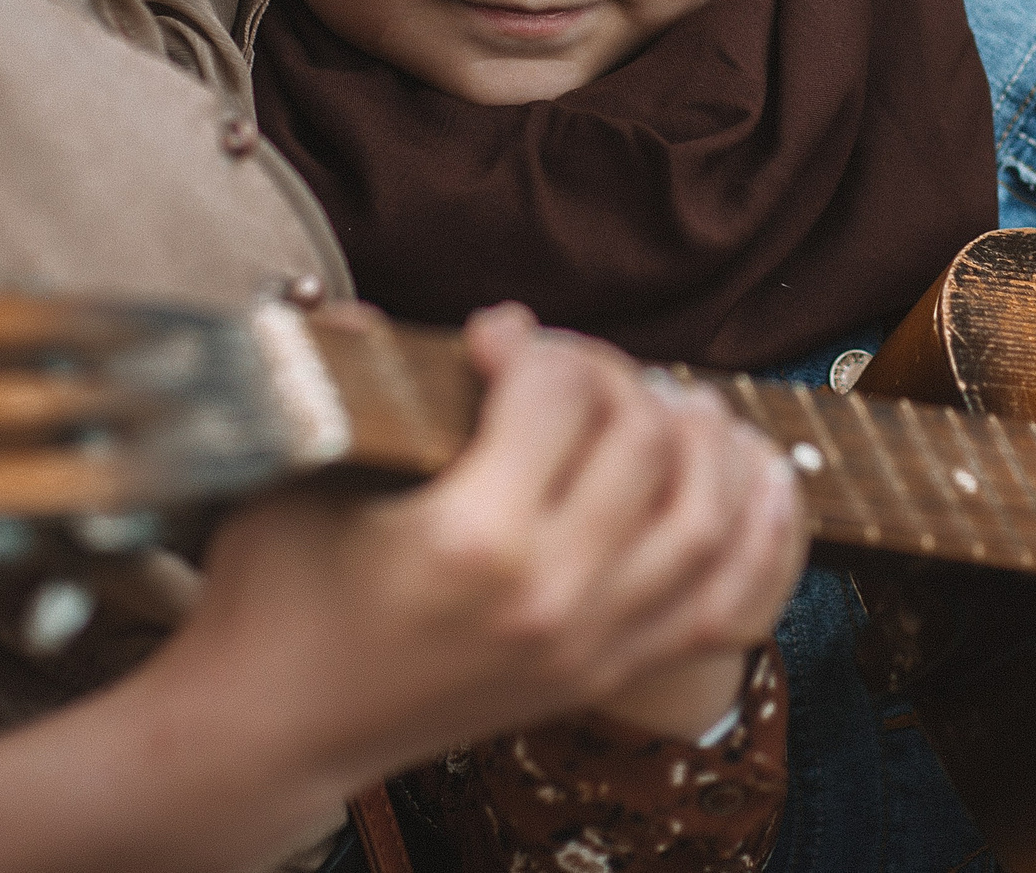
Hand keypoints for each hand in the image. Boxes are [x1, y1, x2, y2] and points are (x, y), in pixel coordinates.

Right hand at [146, 305, 806, 808]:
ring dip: (708, 441)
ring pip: (711, 519)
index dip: (533, 341)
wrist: (273, 728)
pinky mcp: (607, 672)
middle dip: (616, 377)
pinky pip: (730, 602)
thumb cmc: (275, 589)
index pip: (560, 394)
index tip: (494, 337)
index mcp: (473, 540)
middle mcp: (551, 597)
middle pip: (648, 444)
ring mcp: (590, 644)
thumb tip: (375, 307)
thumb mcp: (302, 465)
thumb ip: (352, 375)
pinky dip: (761, 534)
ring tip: (672, 402)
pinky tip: (758, 474)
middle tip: (569, 369)